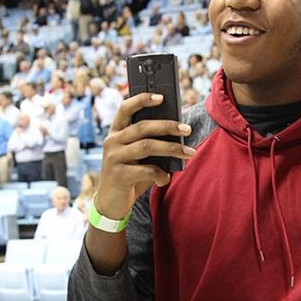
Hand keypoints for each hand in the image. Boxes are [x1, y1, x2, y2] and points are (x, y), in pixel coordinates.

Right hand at [98, 93, 195, 218]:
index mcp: (116, 133)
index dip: (143, 99)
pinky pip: (146, 170)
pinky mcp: (118, 175)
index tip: (162, 97)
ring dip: (172, 148)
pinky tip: (165, 180)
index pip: (126, 108)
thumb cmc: (129, 176)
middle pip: (143, 127)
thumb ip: (149, 145)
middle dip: (168, 126)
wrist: (110, 203)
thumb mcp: (137, 158)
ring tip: (189, 153)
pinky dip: (161, 175)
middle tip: (187, 129)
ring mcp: (113, 158)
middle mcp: (112, 142)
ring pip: (147, 146)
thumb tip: (179, 135)